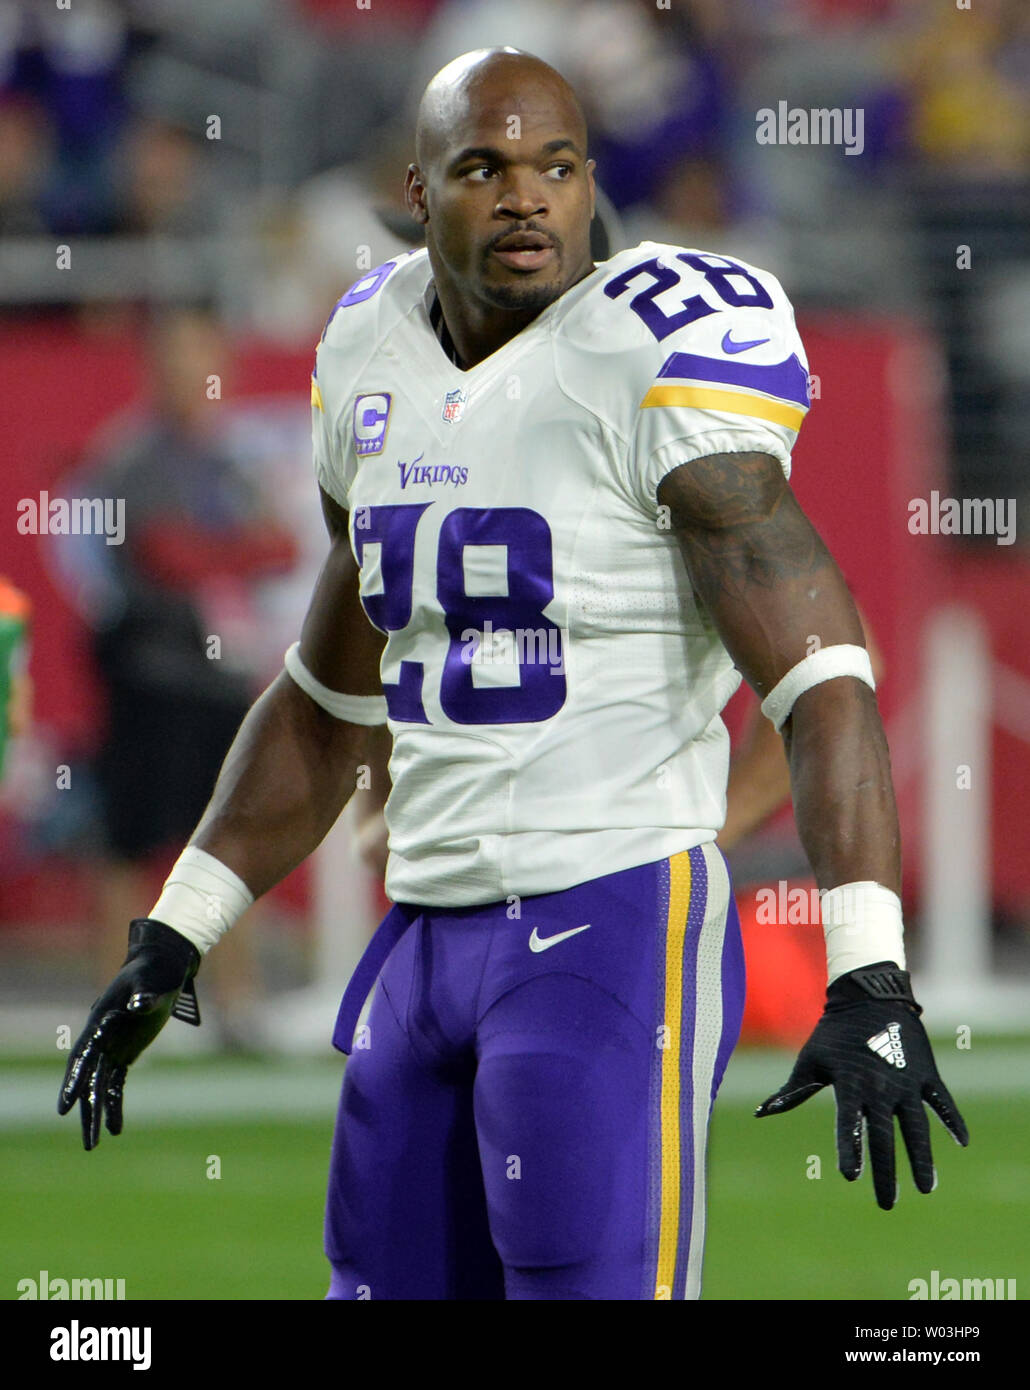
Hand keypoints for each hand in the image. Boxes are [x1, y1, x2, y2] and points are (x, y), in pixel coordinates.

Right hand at [58, 919, 200, 1149]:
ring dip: (96, 1114)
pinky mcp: (124, 1053)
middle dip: (86, 1111)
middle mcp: (100, 1039)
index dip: (73, 1082)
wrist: (161, 967)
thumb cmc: (154, 972)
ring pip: (98, 1086)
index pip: (82, 1057)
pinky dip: (114, 1104)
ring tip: (94, 1144)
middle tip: (88, 1143)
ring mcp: (111, 1048)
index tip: (65, 1108)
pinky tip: (115, 1129)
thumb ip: (145, 995)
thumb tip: (139, 1004)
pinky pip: (115, 1084)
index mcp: (100, 1022)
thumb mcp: (151, 981)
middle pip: (88, 1080)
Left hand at [755, 961, 967, 1208]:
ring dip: (922, 1158)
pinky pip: (943, 1102)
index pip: (848, 1125)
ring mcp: (907, 1081)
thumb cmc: (834, 1031)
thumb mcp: (811, 1059)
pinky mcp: (926, 1073)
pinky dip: (953, 1121)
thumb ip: (791, 1091)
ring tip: (925, 1188)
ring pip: (918, 1127)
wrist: (870, 995)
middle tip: (885, 1204)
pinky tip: (962, 1143)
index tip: (850, 1177)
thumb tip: (761, 1113)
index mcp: (850, 1085)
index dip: (848, 1150)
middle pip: (884, 1137)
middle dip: (886, 1173)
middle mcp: (880, 1087)